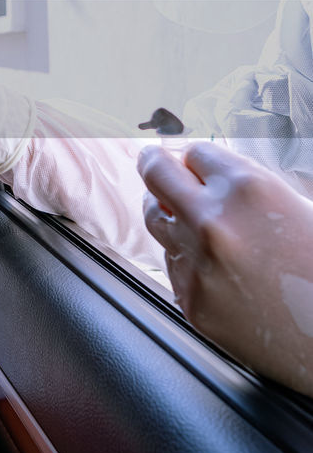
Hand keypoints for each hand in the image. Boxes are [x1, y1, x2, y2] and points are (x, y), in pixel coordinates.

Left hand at [138, 142, 312, 394]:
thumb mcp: (299, 209)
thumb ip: (249, 186)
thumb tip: (207, 171)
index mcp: (248, 190)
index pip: (195, 152)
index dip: (197, 160)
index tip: (193, 164)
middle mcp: (213, 222)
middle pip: (155, 172)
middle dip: (156, 165)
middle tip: (154, 162)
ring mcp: (196, 263)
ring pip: (155, 218)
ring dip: (167, 212)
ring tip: (184, 215)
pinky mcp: (190, 299)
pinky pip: (173, 263)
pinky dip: (186, 258)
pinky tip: (216, 267)